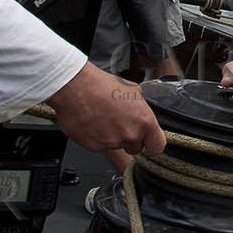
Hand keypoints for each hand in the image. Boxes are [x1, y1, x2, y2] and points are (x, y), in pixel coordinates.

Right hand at [46, 63, 166, 155]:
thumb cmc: (101, 85)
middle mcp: (129, 135)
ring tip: (103, 117)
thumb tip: (141, 113)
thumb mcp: (132, 91)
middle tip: (119, 122)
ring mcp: (111, 143)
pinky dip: (96, 137)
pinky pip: (99, 145)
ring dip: (111, 135)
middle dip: (129, 137)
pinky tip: (93, 122)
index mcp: (143, 121)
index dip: (152, 143)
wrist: (75, 88)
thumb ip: (140, 109)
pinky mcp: (94, 147)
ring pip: (116, 145)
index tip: (148, 141)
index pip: (157, 146)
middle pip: (135, 147)